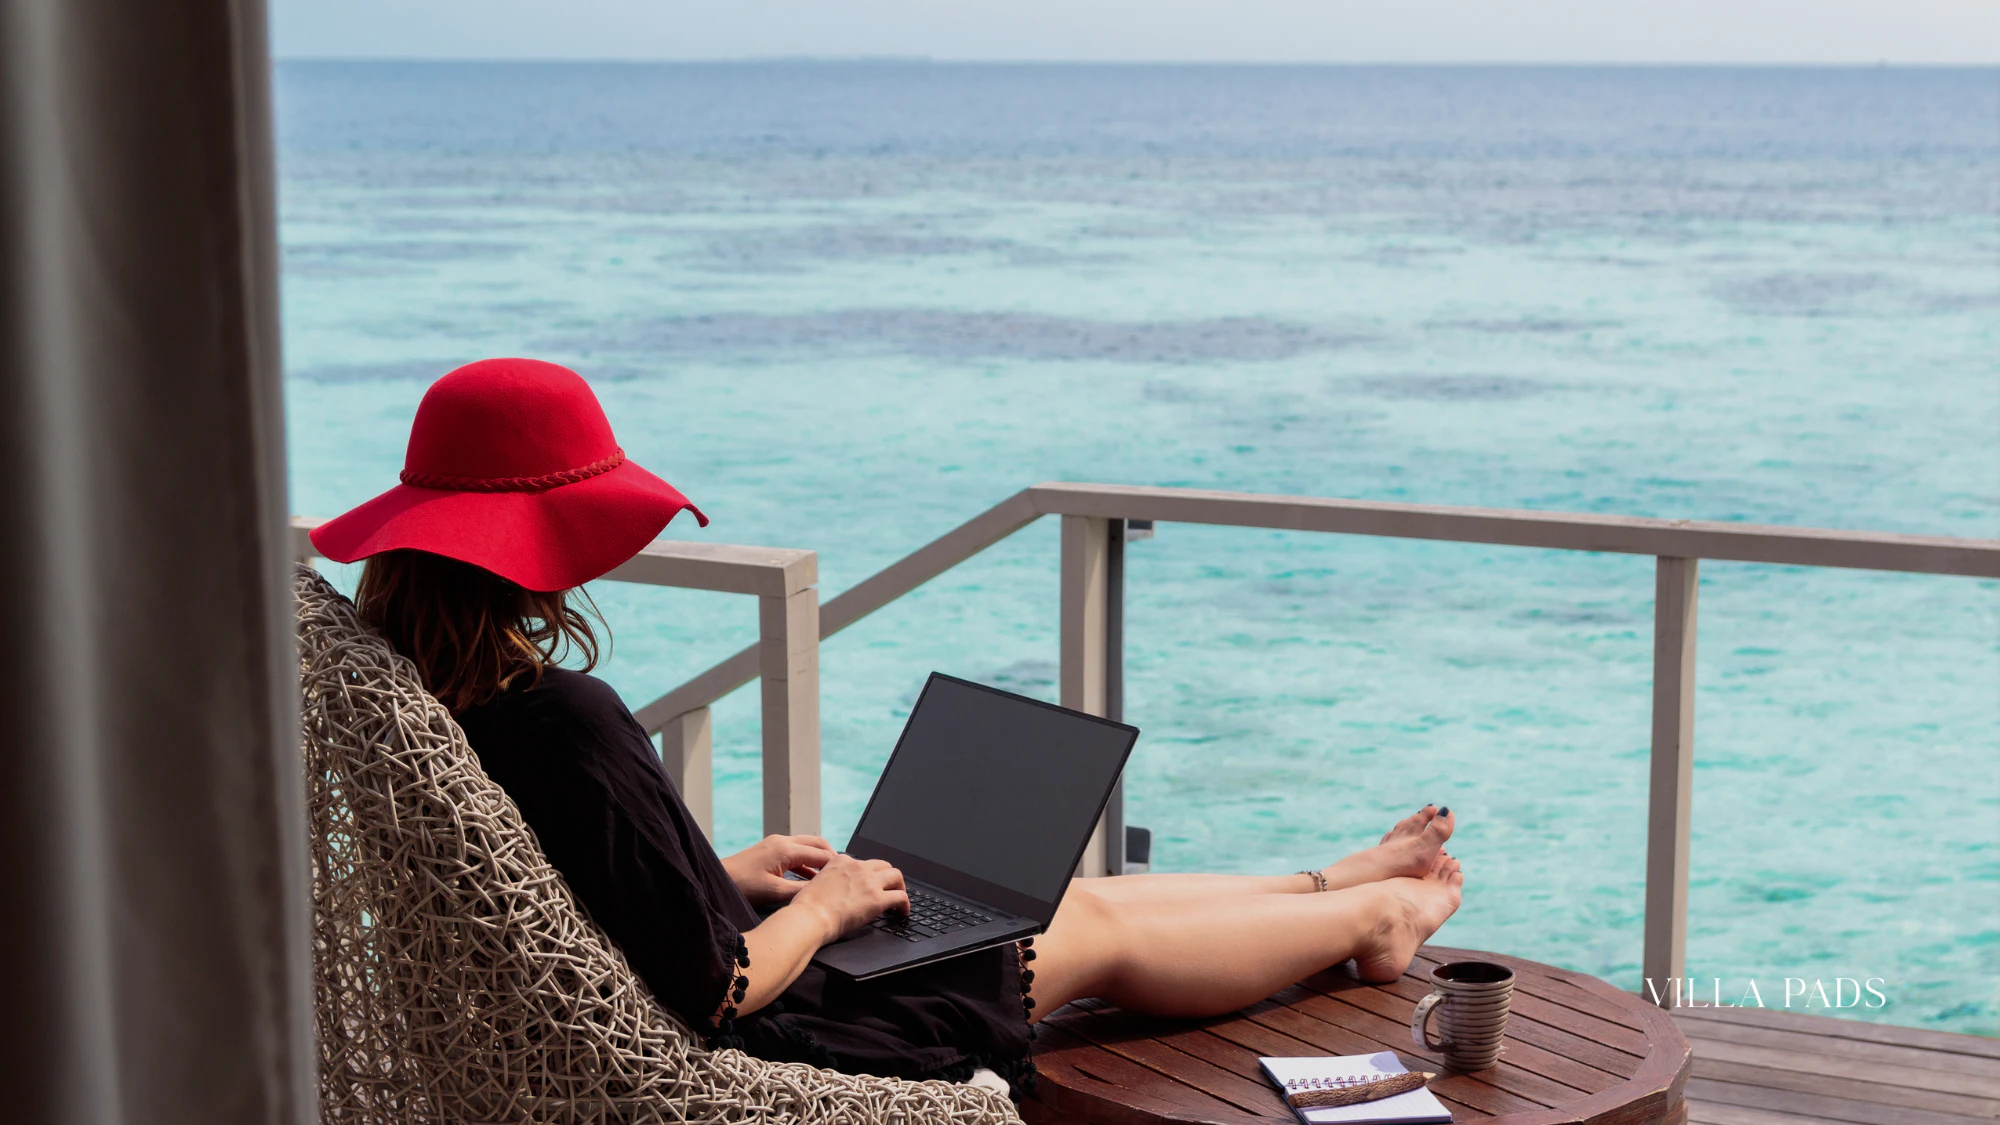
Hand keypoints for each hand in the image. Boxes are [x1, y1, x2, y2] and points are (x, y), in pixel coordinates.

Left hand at [721, 834, 836, 906]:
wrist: (719, 880)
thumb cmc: (743, 885)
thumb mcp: (775, 892)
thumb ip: (801, 889)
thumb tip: (822, 891)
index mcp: (786, 849)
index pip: (820, 853)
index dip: (836, 864)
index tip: (850, 874)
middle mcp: (783, 841)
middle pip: (817, 843)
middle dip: (832, 856)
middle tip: (845, 872)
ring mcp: (776, 844)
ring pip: (807, 846)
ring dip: (819, 859)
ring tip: (831, 876)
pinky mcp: (770, 850)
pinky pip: (796, 852)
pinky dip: (807, 862)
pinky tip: (811, 878)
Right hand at [788, 855, 908, 943]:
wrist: (810, 917)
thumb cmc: (807, 907)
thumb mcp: (816, 883)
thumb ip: (830, 881)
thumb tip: (836, 890)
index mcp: (841, 861)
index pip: (863, 863)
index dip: (869, 875)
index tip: (870, 884)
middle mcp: (857, 867)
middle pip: (883, 865)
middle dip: (888, 877)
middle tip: (889, 889)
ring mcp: (869, 881)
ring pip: (896, 876)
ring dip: (900, 887)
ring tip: (899, 899)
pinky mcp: (877, 899)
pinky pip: (901, 896)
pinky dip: (905, 904)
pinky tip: (902, 912)